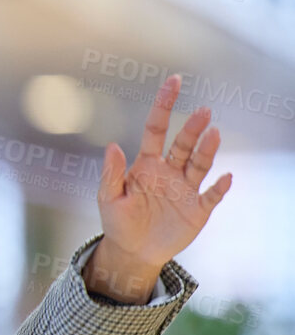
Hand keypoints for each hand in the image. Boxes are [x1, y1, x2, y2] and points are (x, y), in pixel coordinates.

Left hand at [84, 74, 232, 303]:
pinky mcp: (197, 209)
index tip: (174, 81)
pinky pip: (212, 195)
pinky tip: (225, 177)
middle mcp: (169, 172)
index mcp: (146, 165)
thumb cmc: (118, 222)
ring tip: (214, 133)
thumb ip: (112, 173)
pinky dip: (219, 188)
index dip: (164, 105)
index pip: (156, 129)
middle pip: (183, 144)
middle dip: (192, 128)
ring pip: (199, 164)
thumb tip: (113, 145)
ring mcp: (185, 189)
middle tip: (202, 112)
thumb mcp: (108, 199)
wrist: (132, 252)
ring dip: (207, 150)